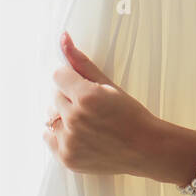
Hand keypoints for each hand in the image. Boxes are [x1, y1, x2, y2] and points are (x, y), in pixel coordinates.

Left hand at [43, 31, 164, 177]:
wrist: (146, 149)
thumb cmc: (131, 115)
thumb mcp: (109, 85)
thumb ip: (82, 62)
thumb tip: (62, 38)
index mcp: (86, 97)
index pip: (58, 76)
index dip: (72, 80)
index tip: (85, 88)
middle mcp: (74, 119)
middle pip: (55, 96)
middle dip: (70, 98)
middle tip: (92, 107)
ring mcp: (69, 141)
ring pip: (51, 116)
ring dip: (64, 116)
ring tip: (87, 122)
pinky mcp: (67, 158)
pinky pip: (48, 137)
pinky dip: (60, 134)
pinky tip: (79, 134)